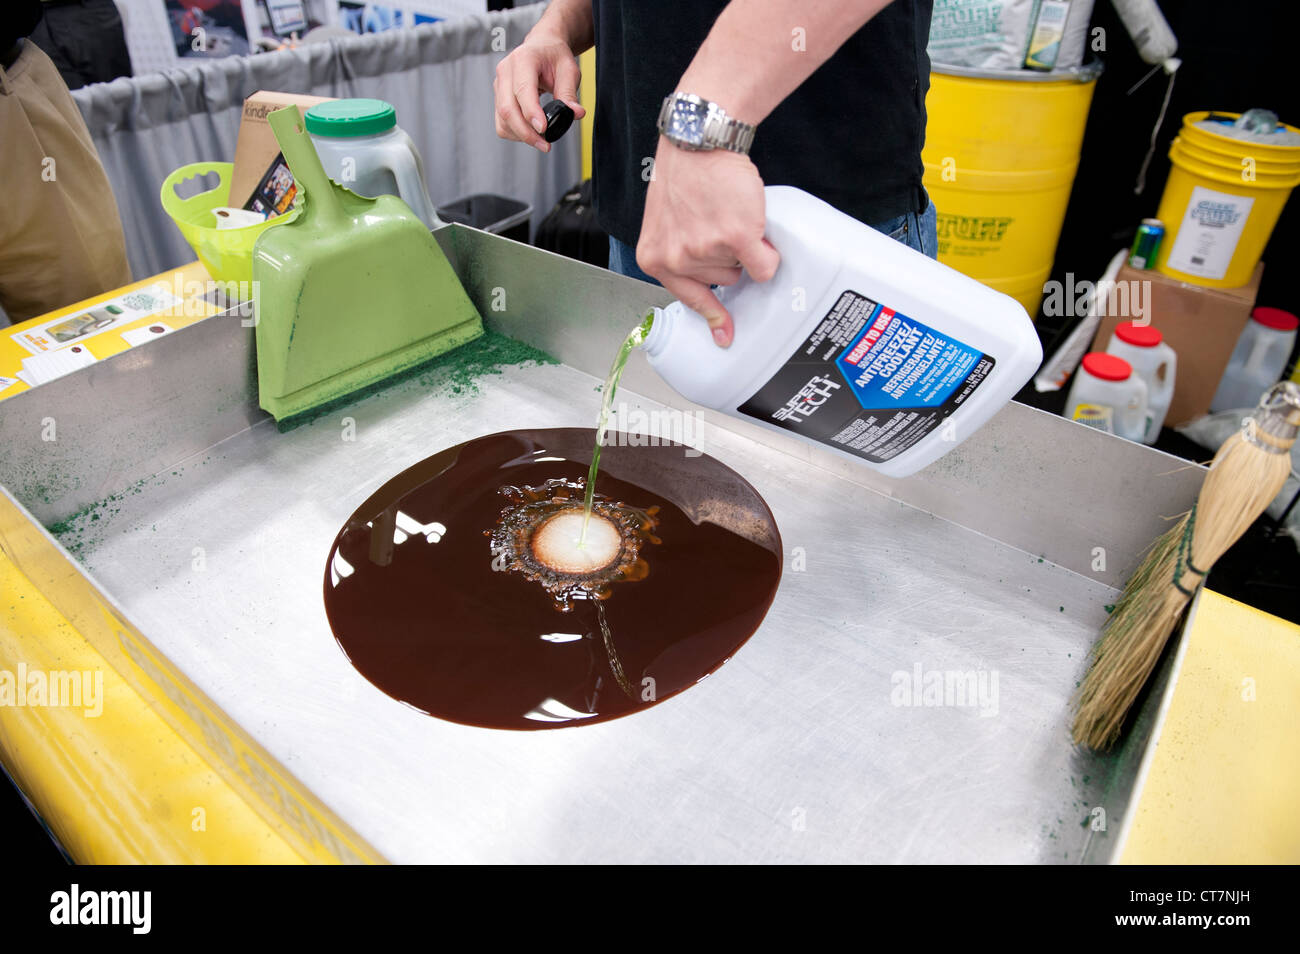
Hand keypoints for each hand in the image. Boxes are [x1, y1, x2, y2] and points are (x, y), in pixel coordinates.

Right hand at [493, 32, 585, 152]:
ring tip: (542, 141)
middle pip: (508, 109)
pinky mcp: (498, 96)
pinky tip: (531, 133)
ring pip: (503, 119)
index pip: (523, 89)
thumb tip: (575, 113)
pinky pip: (501, 122)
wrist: (542, 46)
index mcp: (524, 59)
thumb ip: (570, 92)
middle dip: (526, 132)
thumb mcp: (569, 70)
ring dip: (521, 135)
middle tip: (546, 145)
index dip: (531, 113)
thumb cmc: (555, 57)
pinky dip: (515, 133)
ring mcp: (499, 84)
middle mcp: (506, 70)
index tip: (544, 130)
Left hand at [636, 141, 779, 347]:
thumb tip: (710, 288)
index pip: (689, 298)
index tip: (724, 339)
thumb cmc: (685, 176)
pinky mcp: (735, 238)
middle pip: (722, 281)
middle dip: (728, 256)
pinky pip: (764, 265)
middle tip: (719, 222)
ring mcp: (706, 250)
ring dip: (745, 247)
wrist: (700, 142)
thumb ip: (678, 253)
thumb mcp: (665, 222)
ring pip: (742, 270)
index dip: (712, 316)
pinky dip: (768, 253)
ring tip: (730, 214)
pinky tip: (755, 227)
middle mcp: (677, 259)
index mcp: (655, 259)